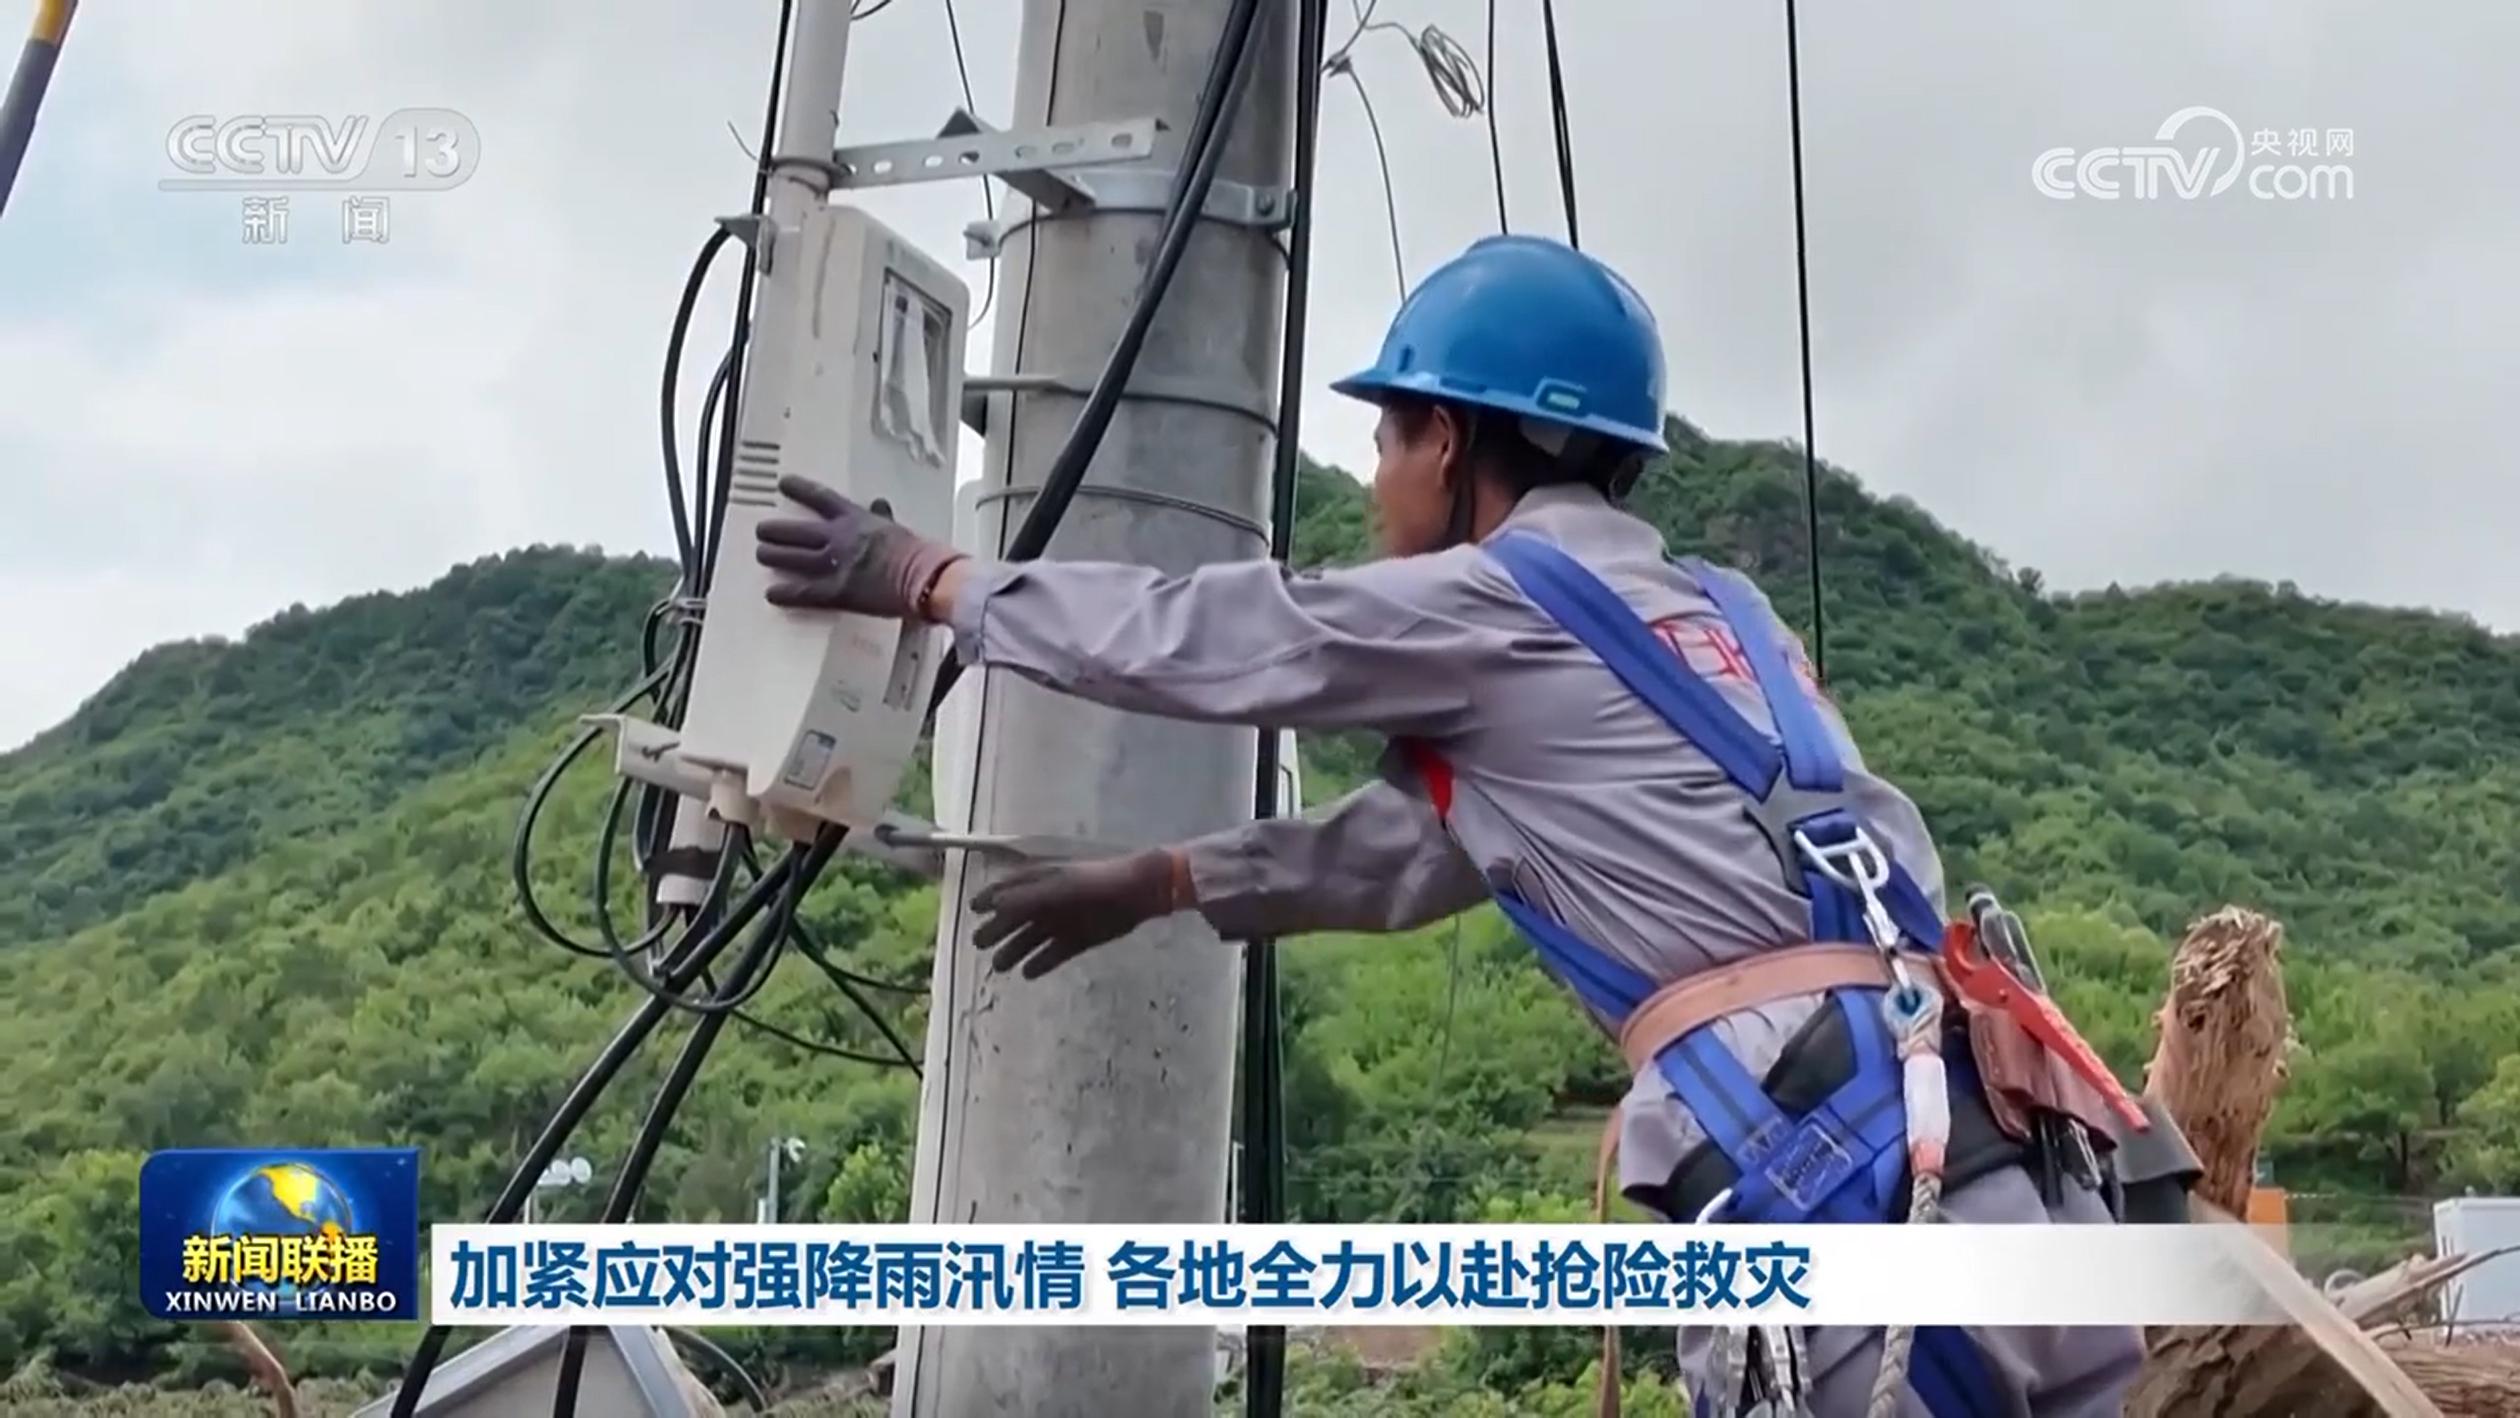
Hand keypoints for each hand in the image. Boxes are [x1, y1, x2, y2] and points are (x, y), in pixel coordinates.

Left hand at [755, 475, 963, 618]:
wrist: (927, 578)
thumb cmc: (921, 555)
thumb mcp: (898, 527)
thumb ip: (882, 518)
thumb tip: (879, 506)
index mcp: (856, 520)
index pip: (820, 498)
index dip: (799, 489)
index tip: (784, 483)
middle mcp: (840, 539)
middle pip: (797, 531)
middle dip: (776, 530)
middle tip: (763, 530)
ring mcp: (835, 565)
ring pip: (793, 558)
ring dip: (774, 556)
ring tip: (762, 555)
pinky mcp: (837, 592)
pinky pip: (804, 593)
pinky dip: (786, 594)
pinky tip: (772, 594)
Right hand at [969, 849, 1189, 979]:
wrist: (1137, 893)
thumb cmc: (1095, 883)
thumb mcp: (1058, 886)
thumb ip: (1026, 896)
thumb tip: (994, 905)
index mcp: (1042, 881)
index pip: (1009, 888)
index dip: (989, 898)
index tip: (972, 910)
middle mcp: (1048, 902)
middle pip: (1016, 917)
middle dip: (996, 930)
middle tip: (978, 945)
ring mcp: (1063, 921)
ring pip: (1032, 938)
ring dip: (1014, 951)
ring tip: (999, 966)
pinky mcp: (1078, 940)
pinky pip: (1054, 954)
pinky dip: (1041, 963)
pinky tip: (1028, 974)